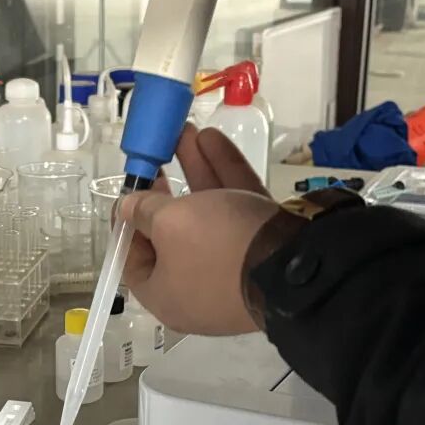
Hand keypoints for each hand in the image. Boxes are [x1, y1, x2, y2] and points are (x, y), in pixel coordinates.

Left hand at [118, 126, 279, 334]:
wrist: (299, 264)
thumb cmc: (218, 248)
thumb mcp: (168, 225)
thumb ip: (142, 211)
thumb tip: (125, 209)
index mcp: (165, 293)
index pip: (132, 261)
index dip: (124, 225)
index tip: (126, 194)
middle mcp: (197, 285)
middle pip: (172, 235)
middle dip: (165, 188)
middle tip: (155, 159)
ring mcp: (233, 267)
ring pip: (207, 215)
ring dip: (194, 171)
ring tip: (183, 131)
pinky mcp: (263, 248)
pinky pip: (236, 209)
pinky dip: (224, 175)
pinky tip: (212, 139)